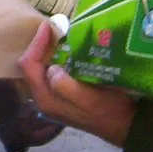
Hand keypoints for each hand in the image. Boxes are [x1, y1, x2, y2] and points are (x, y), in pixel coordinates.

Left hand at [17, 21, 136, 147]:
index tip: (48, 26)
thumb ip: (66, 86)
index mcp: (45, 99)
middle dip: (40, 45)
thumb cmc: (108, 110)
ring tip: (59, 35)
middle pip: (31, 66)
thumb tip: (52, 68)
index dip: (36, 44)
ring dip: (47, 51)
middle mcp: (44, 99)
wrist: (124, 125)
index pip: (29, 66)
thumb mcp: (88, 99)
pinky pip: (51, 72)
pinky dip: (55, 58)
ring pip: (40, 68)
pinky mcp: (62, 95)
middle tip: (54, 28)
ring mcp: (52, 98)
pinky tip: (67, 50)